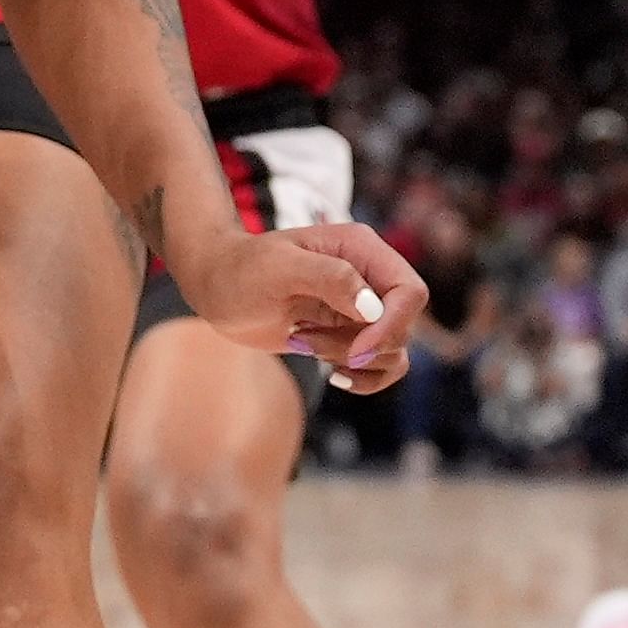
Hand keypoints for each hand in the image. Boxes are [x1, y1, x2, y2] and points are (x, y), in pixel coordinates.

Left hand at [173, 219, 425, 389]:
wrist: (217, 286)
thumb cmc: (241, 269)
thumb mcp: (278, 268)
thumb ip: (330, 278)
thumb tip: (373, 307)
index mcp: (361, 249)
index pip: (410, 293)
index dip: (391, 326)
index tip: (355, 350)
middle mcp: (370, 277)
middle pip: (403, 327)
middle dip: (359, 346)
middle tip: (303, 338)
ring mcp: (363, 307)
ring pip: (394, 350)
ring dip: (351, 360)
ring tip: (301, 341)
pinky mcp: (351, 334)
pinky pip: (383, 366)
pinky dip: (364, 378)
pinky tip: (330, 373)